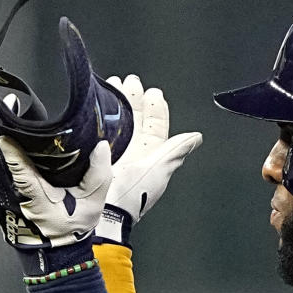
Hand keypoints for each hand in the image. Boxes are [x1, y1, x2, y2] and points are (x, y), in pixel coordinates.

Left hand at [0, 118, 112, 273]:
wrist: (58, 253)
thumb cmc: (73, 228)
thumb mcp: (93, 201)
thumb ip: (99, 173)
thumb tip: (100, 145)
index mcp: (36, 194)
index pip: (19, 166)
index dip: (12, 147)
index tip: (6, 125)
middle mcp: (15, 194)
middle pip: (1, 160)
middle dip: (2, 135)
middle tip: (6, 110)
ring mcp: (5, 197)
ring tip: (6, 121)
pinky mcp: (3, 198)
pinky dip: (0, 157)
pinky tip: (7, 144)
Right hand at [96, 75, 201, 244]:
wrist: (104, 210)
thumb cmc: (133, 194)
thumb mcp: (159, 169)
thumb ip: (177, 151)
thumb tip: (196, 137)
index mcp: (151, 155)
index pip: (156, 126)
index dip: (156, 108)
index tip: (153, 93)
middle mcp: (134, 153)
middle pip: (136, 119)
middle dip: (134, 99)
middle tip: (130, 82)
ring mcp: (115, 153)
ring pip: (119, 121)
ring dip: (118, 103)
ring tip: (114, 85)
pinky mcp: (96, 154)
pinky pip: (100, 130)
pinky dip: (101, 115)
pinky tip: (98, 102)